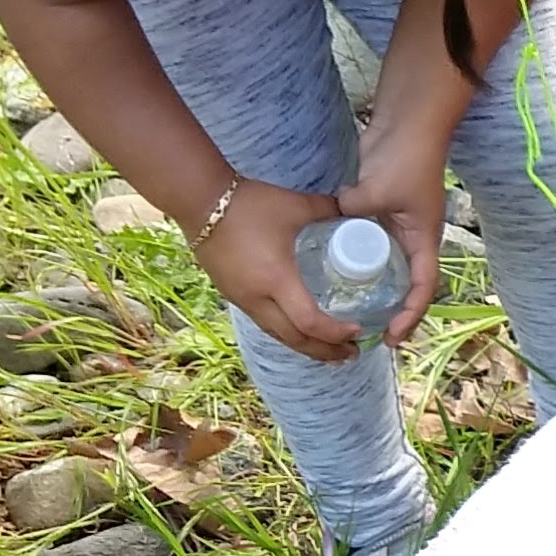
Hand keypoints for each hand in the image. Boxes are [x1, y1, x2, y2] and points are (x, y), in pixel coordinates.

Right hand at [191, 180, 360, 361]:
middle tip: (351, 354)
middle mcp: (258, 298)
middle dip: (325, 351)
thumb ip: (328, 209)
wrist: (198, 201)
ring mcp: (242, 299)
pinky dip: (286, 333)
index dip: (335, 333)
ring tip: (329, 351)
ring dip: (305, 346)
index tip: (358, 332)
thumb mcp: (295, 205)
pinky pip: (264, 323)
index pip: (309, 322)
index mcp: (277, 280)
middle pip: (294, 339)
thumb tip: (355, 210)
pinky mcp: (232, 294)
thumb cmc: (249, 204)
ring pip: (277, 335)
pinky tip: (298, 330)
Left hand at [339, 132, 448, 342]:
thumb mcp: (379, 189)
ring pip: (386, 267)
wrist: (409, 123)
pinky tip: (334, 269)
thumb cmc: (406, 157)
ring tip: (348, 309)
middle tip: (365, 333)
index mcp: (423, 238)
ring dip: (373, 289)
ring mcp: (396, 224)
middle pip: (406, 284)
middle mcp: (413, 237)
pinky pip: (368, 244)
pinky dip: (356, 260)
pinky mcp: (379, 210)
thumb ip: (355, 207)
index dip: (410, 316)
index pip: (422, 288)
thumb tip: (334, 218)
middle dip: (391, 312)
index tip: (390, 338)